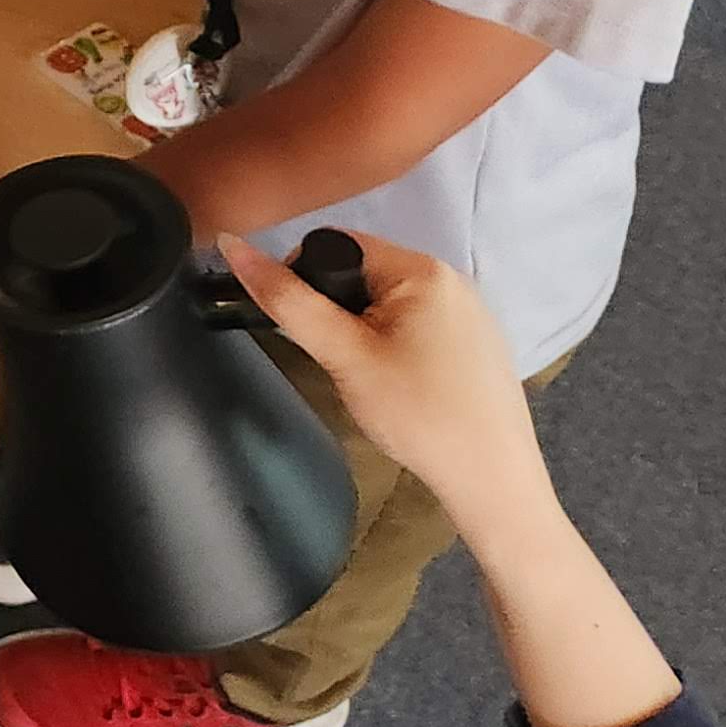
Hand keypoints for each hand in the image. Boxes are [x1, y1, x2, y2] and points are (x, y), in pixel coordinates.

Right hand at [228, 233, 548, 527]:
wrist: (493, 481)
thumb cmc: (417, 413)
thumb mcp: (344, 357)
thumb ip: (288, 301)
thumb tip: (232, 245)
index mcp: (421, 269)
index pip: (338, 246)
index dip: (306, 283)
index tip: (308, 334)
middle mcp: (452, 278)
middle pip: (365, 275)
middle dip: (340, 313)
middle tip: (341, 365)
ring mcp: (472, 312)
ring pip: (390, 305)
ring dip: (367, 334)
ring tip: (372, 382)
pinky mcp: (480, 345)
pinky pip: (420, 327)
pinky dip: (399, 349)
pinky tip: (406, 390)